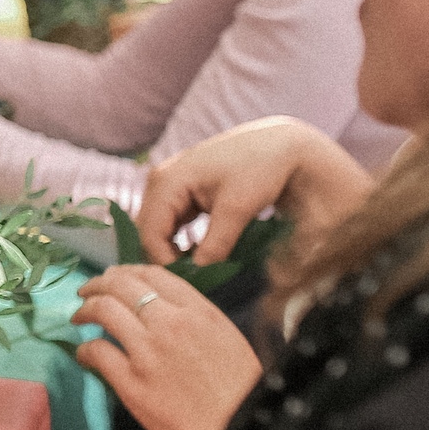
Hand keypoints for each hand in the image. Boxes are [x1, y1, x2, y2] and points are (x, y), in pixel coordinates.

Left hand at [73, 265, 262, 429]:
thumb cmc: (240, 390)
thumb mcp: (227, 339)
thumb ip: (196, 318)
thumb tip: (164, 308)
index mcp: (198, 311)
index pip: (152, 275)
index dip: (126, 272)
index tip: (114, 277)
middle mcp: (170, 323)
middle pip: (121, 286)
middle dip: (98, 284)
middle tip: (86, 291)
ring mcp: (148, 351)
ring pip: (103, 311)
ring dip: (85, 309)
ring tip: (78, 315)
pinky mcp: (131, 382)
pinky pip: (97, 352)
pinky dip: (85, 348)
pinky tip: (84, 353)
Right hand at [134, 116, 374, 264]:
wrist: (280, 145)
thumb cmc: (258, 169)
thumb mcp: (237, 208)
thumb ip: (215, 244)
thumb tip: (199, 275)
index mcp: (166, 181)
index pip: (149, 233)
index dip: (165, 263)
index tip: (189, 284)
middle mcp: (159, 181)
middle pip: (148, 231)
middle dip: (166, 258)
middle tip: (191, 282)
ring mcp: (169, 185)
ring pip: (158, 229)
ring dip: (172, 251)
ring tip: (195, 272)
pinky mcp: (182, 192)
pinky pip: (170, 222)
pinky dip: (180, 241)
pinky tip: (198, 254)